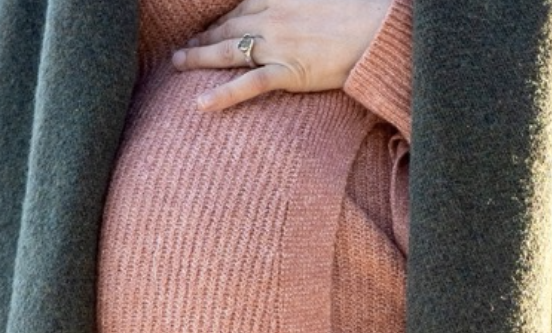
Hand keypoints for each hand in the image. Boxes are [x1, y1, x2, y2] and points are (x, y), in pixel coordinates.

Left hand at [171, 0, 390, 112]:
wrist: (374, 30)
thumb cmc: (355, 11)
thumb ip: (300, 0)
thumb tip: (294, 8)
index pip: (241, 8)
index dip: (221, 19)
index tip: (207, 27)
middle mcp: (272, 18)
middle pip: (229, 27)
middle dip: (204, 37)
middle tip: (184, 48)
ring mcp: (277, 45)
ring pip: (229, 51)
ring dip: (200, 57)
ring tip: (178, 64)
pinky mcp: (287, 72)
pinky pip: (248, 85)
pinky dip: (223, 95)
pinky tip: (201, 104)